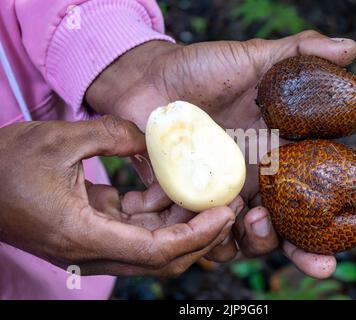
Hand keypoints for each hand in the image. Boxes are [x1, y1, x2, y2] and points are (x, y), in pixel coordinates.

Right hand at [0, 116, 240, 276]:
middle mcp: (90, 250)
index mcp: (83, 235)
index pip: (157, 250)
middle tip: (229, 207)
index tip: (225, 213)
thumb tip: (150, 136)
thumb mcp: (60, 140)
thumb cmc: (6, 163)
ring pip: (152, 246)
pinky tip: (174, 191)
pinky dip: (159, 215)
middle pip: (162, 257)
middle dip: (200, 236)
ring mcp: (91, 244)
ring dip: (183, 225)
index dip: (197, 235)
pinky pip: (136, 231)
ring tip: (211, 197)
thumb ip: (112, 135)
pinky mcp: (91, 232)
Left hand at [87, 31, 355, 277]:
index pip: (319, 175)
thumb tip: (349, 49)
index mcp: (274, 149)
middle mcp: (252, 178)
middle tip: (321, 261)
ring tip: (253, 220)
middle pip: (286, 223)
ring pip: (244, 236)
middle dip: (306, 249)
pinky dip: (205, 235)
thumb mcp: (250, 59)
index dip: (349, 188)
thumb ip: (296, 54)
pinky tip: (205, 224)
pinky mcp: (187, 199)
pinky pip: (199, 230)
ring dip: (256, 242)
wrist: (146, 80)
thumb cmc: (199, 69)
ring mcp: (220, 193)